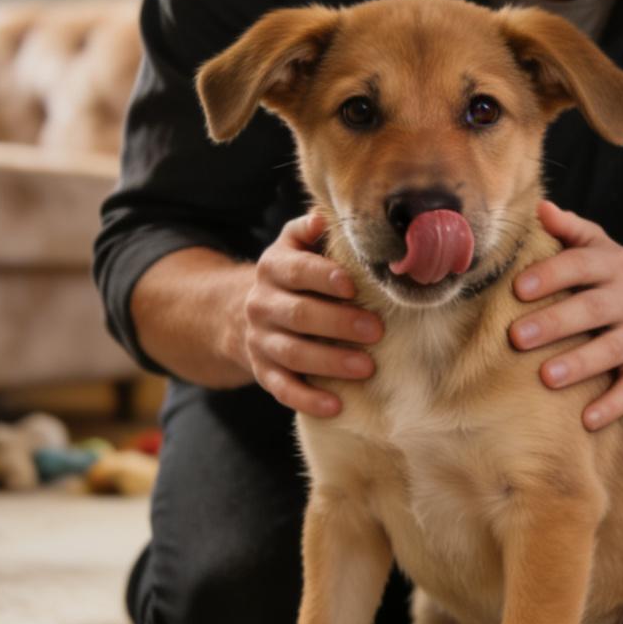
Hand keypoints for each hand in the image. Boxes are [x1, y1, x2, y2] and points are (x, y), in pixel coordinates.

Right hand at [238, 212, 382, 416]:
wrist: (245, 313)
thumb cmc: (293, 276)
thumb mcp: (294, 245)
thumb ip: (310, 230)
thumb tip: (325, 217)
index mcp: (273, 267)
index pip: (296, 269)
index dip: (323, 277)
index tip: (352, 286)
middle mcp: (262, 303)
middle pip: (298, 314)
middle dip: (338, 322)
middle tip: (377, 329)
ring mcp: (260, 340)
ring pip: (293, 353)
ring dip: (330, 361)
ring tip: (367, 367)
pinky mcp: (263, 372)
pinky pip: (282, 388)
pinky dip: (308, 399)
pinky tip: (336, 406)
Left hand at [509, 200, 622, 430]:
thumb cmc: (614, 284)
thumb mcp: (599, 250)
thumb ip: (570, 230)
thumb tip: (538, 207)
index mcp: (613, 265)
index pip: (581, 265)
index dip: (551, 274)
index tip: (518, 288)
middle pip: (592, 308)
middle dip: (555, 322)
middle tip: (517, 336)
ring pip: (612, 349)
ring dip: (580, 363)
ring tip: (546, 377)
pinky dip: (612, 405)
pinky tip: (586, 420)